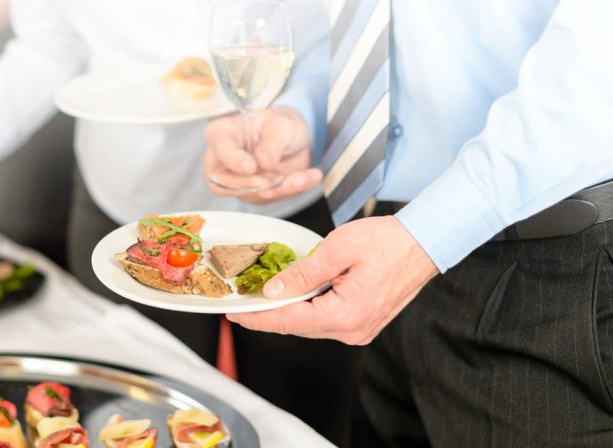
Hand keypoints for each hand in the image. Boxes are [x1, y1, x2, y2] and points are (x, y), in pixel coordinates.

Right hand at [204, 107, 322, 203]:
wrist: (291, 138)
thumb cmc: (278, 124)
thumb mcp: (281, 124)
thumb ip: (272, 141)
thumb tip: (262, 162)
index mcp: (222, 133)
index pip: (219, 149)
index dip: (233, 160)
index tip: (251, 166)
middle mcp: (222, 161)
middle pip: (223, 182)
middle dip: (253, 184)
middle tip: (277, 178)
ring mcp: (234, 181)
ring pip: (248, 194)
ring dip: (278, 189)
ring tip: (303, 177)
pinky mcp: (252, 194)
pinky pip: (268, 199)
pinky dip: (290, 191)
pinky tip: (308, 178)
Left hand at [227, 216, 439, 344]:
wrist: (426, 242)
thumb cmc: (387, 241)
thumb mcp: (337, 250)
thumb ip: (302, 274)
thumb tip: (272, 292)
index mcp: (345, 315)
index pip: (289, 321)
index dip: (258, 318)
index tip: (234, 315)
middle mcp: (352, 331)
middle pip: (297, 326)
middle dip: (268, 314)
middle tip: (242, 302)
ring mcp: (360, 330)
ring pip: (310, 324)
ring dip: (288, 310)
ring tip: (262, 296)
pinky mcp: (363, 323)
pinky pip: (325, 320)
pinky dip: (307, 308)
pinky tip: (294, 294)